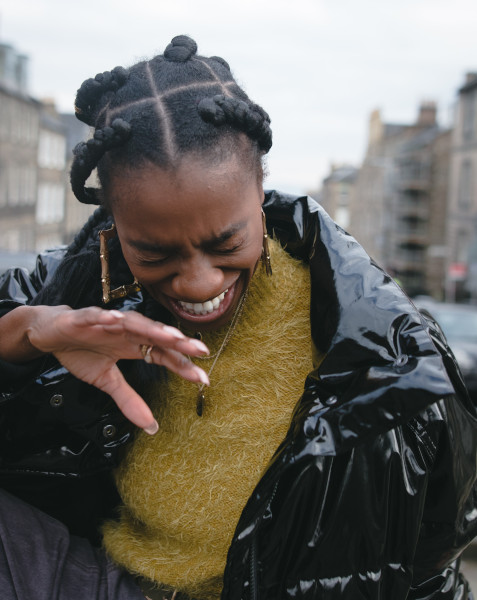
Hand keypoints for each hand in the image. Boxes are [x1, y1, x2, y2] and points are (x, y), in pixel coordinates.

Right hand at [26, 306, 208, 432]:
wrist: (51, 333)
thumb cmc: (82, 351)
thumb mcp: (107, 380)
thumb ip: (130, 400)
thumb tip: (151, 426)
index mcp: (135, 345)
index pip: (164, 355)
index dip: (183, 366)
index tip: (203, 379)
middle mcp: (128, 331)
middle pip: (157, 336)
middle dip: (179, 343)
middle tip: (200, 351)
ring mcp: (108, 323)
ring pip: (134, 323)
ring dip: (152, 328)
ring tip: (170, 335)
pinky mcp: (85, 318)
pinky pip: (97, 317)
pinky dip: (106, 317)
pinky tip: (116, 319)